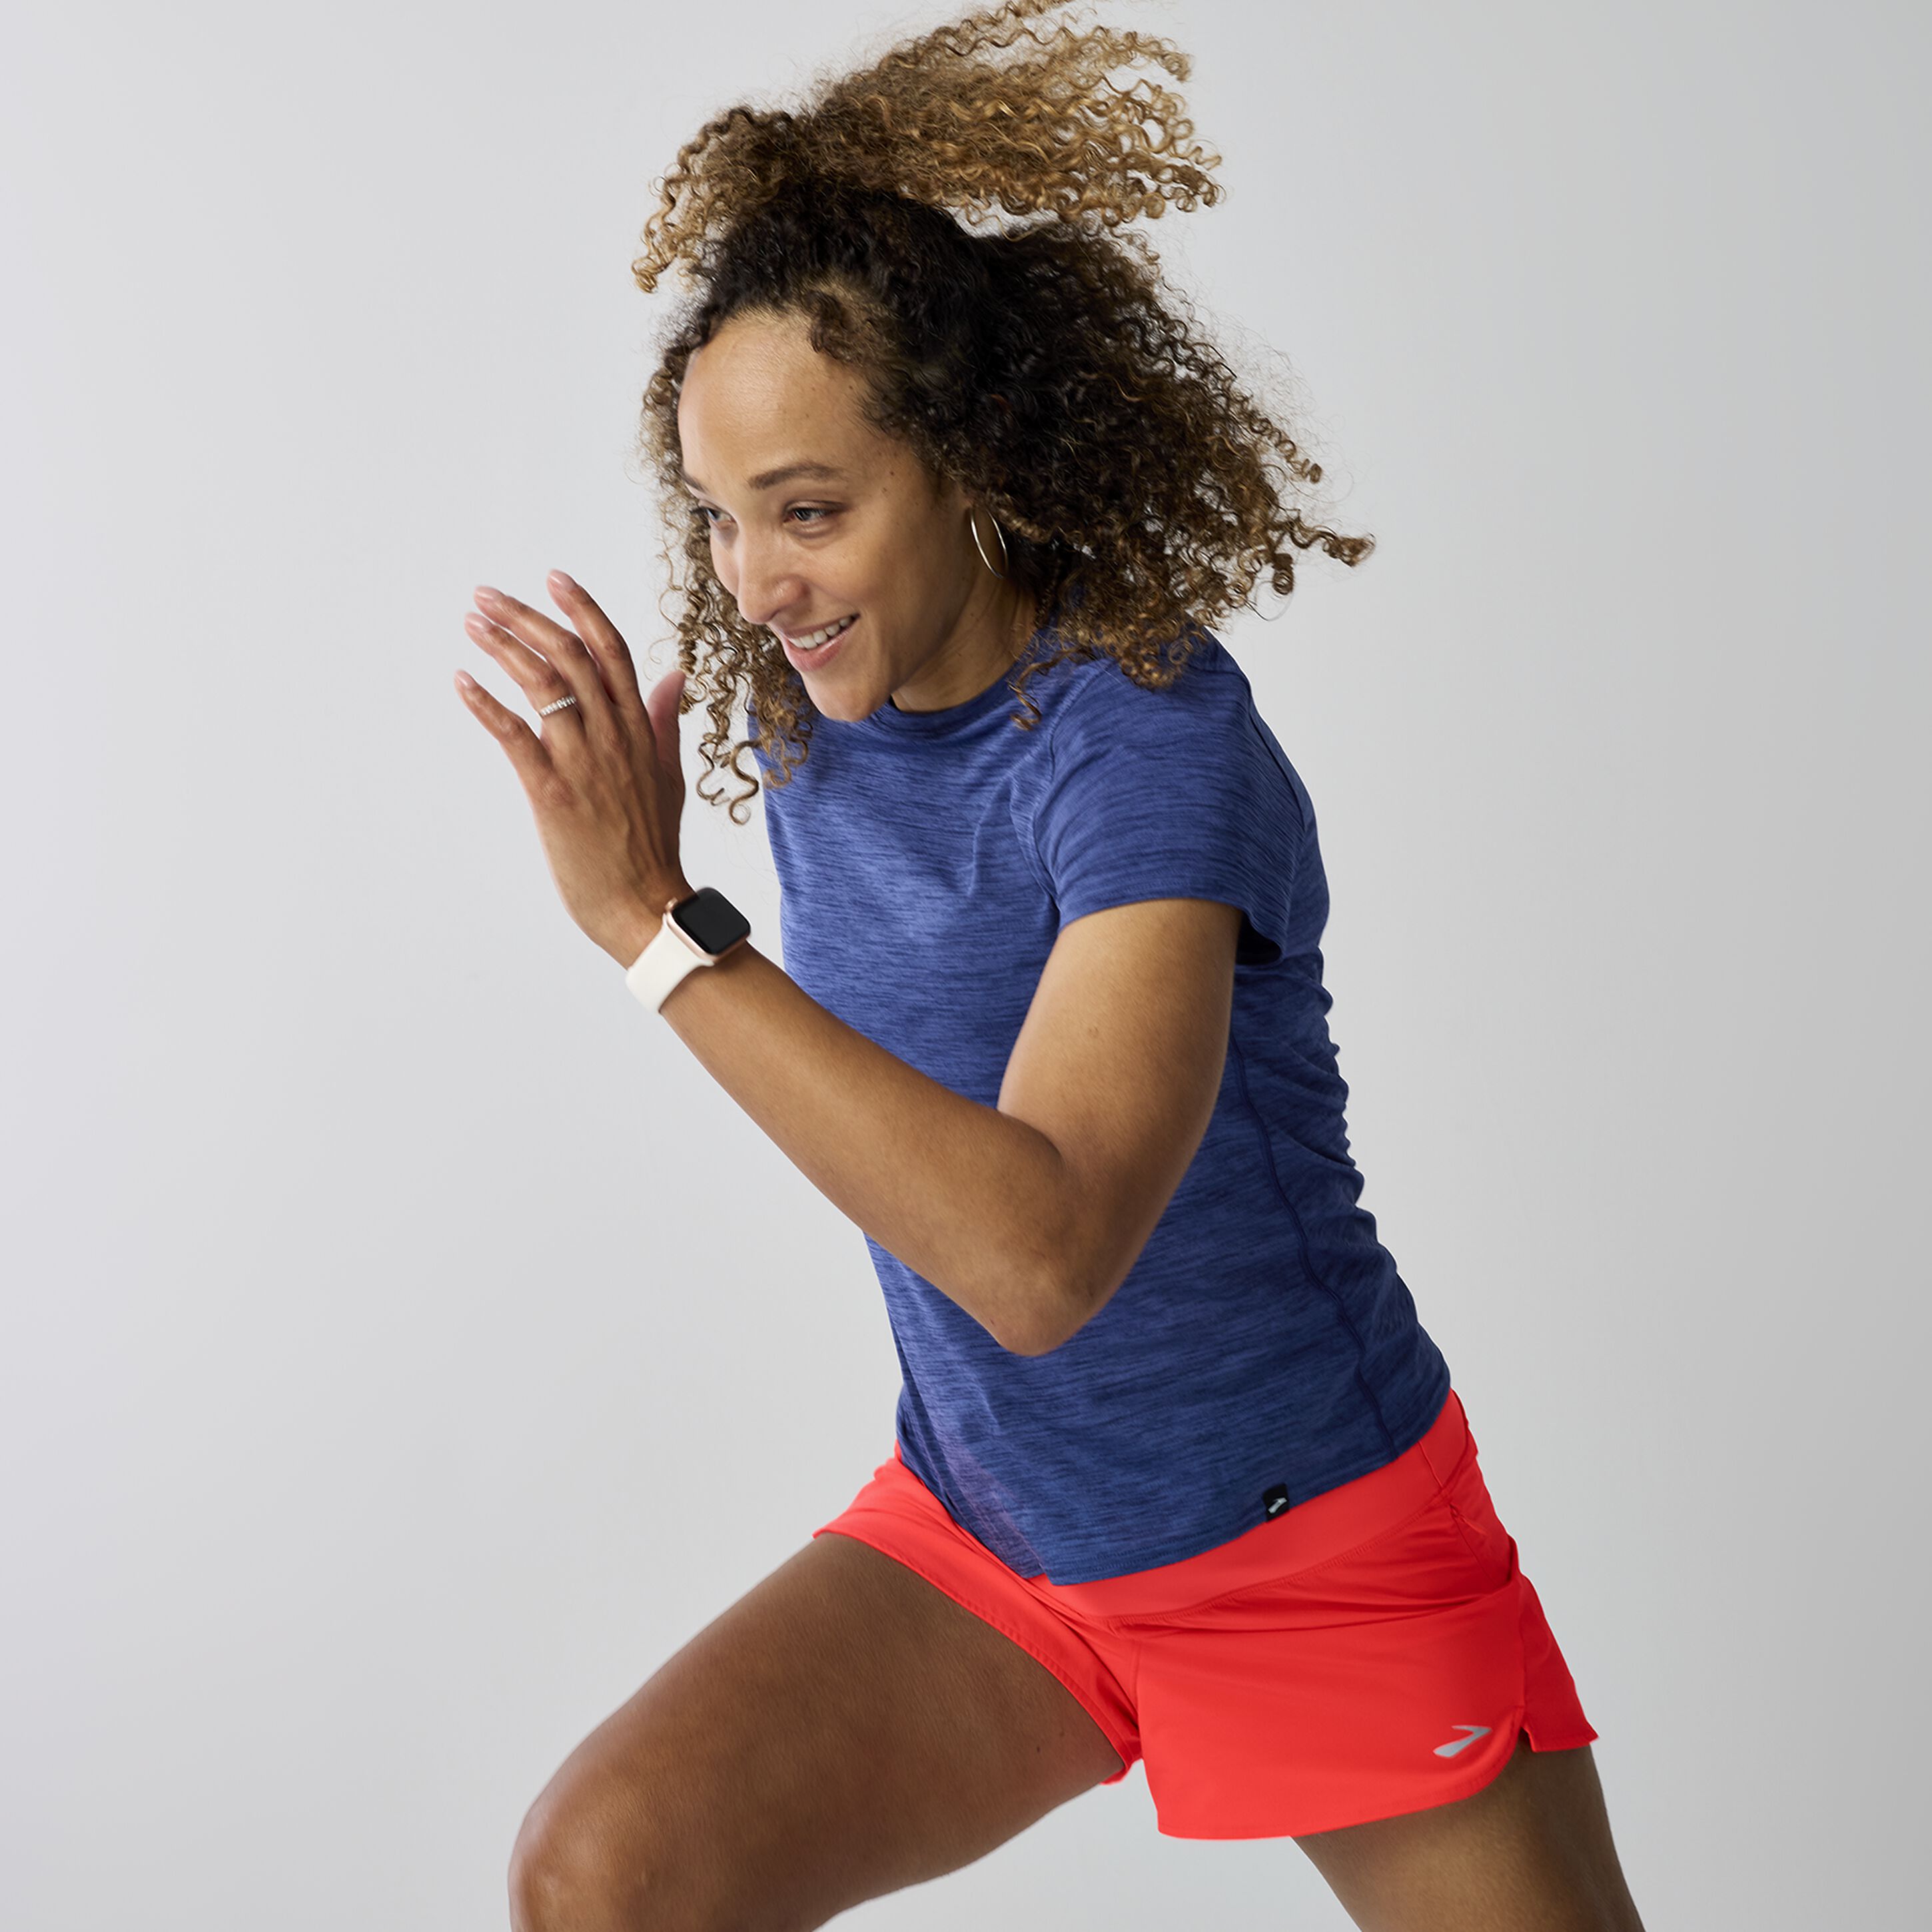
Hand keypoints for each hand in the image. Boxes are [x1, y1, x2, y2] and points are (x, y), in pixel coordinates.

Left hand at [456, 571, 691, 966]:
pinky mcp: (552, 791)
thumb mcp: (668, 775)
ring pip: (544, 684)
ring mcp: (583, 762)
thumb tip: (673, 676)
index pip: (613, 651)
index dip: (583, 609)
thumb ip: (663, 721)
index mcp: (639, 730)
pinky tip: (462, 681)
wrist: (644, 905)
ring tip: (471, 624)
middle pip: (571, 655)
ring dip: (502, 647)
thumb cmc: (651, 845)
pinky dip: (485, 704)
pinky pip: (514, 736)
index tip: (554, 578)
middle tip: (486, 596)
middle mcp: (612, 737)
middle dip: (526, 617)